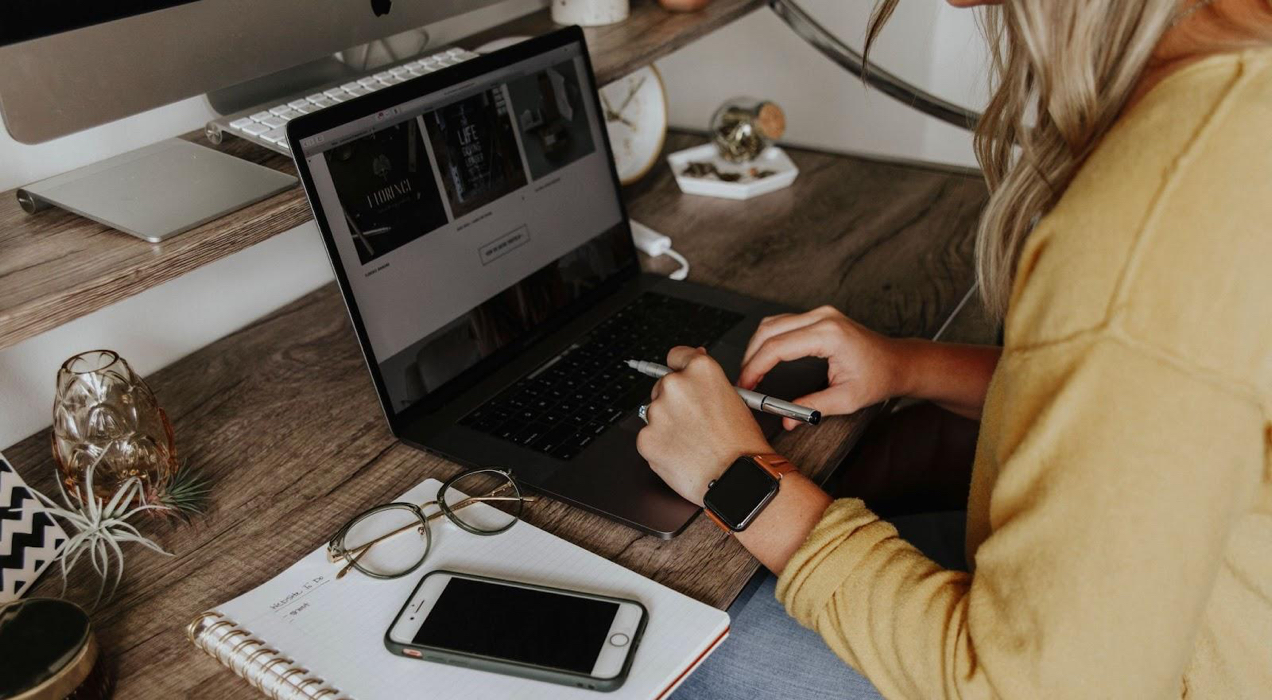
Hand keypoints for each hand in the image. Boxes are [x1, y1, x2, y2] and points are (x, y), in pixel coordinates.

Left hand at [636, 347, 771, 505]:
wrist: (736, 478)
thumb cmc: (742, 444)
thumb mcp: (736, 399)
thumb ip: (708, 380)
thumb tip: (694, 362)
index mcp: (701, 370)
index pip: (676, 356)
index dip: (680, 368)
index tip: (681, 377)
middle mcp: (675, 385)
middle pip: (663, 386)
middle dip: (674, 402)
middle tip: (694, 423)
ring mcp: (657, 412)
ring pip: (655, 414)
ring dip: (667, 424)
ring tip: (692, 442)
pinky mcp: (645, 438)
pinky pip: (649, 438)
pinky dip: (661, 446)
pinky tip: (682, 454)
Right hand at [738, 305, 905, 429]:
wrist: (898, 362)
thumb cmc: (879, 377)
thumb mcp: (846, 399)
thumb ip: (812, 408)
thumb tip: (786, 419)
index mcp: (829, 334)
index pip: (778, 347)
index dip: (755, 367)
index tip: (746, 385)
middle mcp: (822, 317)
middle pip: (769, 330)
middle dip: (750, 357)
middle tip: (744, 382)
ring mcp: (821, 313)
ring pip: (773, 323)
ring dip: (757, 347)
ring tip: (751, 373)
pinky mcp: (819, 317)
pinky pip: (784, 322)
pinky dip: (769, 340)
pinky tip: (764, 358)